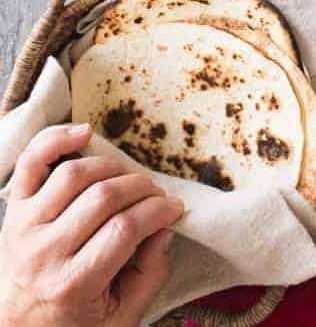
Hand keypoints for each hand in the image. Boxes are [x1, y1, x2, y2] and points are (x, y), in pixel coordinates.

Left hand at [0, 123, 182, 326]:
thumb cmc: (74, 325)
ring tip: (127, 180)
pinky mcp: (13, 210)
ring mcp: (23, 227)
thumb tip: (165, 227)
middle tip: (157, 196)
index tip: (175, 209)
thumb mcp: (121, 317)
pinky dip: (56, 139)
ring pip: (74, 174)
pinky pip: (31, 162)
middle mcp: (43, 253)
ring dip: (111, 167)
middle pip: (104, 197)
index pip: (125, 229)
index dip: (158, 212)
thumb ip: (150, 274)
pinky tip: (85, 132)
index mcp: (71, 285)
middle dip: (142, 189)